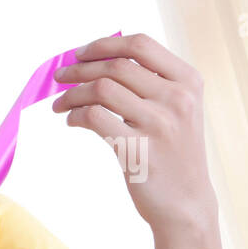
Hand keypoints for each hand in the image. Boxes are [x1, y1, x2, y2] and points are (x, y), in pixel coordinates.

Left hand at [51, 33, 215, 230]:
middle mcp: (177, 98)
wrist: (186, 203)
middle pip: (116, 66)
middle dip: (80, 69)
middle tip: (60, 77)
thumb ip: (150, 84)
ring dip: (71, 94)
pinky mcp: (138, 149)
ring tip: (59, 104)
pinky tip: (72, 121)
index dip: (104, 45)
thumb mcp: (177, 110)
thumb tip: (100, 60)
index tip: (80, 53)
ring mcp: (160, 123)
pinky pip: (94, 118)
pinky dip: (75, 115)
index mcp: (188, 80)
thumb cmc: (173, 154)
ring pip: (101, 90)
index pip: (141, 45)